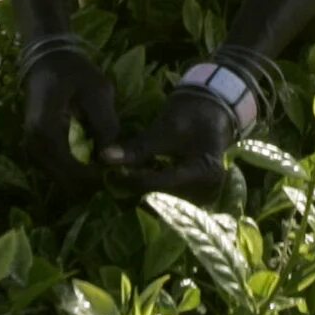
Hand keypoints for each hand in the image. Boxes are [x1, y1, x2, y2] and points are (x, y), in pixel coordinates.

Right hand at [21, 46, 119, 194]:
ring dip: (80, 176)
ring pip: (58, 176)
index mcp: (46, 129)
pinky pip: (54, 167)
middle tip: (113, 173)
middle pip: (63, 178)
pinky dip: (72, 168)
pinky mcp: (35, 144)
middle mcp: (34, 143)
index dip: (95, 176)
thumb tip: (112, 155)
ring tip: (104, 168)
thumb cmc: (73, 70)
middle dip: (89, 180)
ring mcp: (31, 145)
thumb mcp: (97, 90)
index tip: (117, 173)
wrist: (47, 58)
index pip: (72, 169)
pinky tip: (90, 160)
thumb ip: (106, 123)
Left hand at [101, 87, 236, 200]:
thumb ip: (138, 147)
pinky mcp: (195, 196)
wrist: (209, 112)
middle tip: (117, 180)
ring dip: (145, 193)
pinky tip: (141, 182)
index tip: (115, 172)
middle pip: (166, 197)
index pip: (164, 182)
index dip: (137, 178)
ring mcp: (203, 196)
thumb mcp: (165, 128)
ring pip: (166, 202)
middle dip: (140, 189)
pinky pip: (171, 199)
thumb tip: (105, 157)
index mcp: (205, 170)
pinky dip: (155, 191)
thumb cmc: (190, 115)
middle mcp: (208, 189)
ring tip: (126, 181)